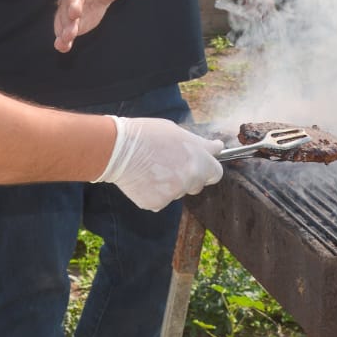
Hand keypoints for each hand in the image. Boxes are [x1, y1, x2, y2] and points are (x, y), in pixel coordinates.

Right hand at [54, 0, 152, 51]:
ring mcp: (71, 10)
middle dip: (67, 21)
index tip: (74, 12)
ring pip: (64, 21)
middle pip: (67, 8)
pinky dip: (63, 39)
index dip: (74, 1)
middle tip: (69, 34)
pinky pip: (65, 29)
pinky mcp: (75, 22)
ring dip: (63, 32)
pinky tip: (62, 47)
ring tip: (63, 44)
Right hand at [93, 116, 223, 210]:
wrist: (119, 149)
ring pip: (176, 192)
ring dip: (168, 185)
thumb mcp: (178, 132)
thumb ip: (199, 145)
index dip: (207, 169)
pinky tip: (142, 178)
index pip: (216, 173)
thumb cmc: (147, 135)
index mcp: (199, 160)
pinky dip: (152, 193)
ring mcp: (174, 193)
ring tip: (151, 168)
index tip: (200, 165)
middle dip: (187, 177)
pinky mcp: (157, 203)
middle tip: (168, 164)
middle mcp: (190, 179)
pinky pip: (159, 201)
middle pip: (196, 185)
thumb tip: (217, 147)